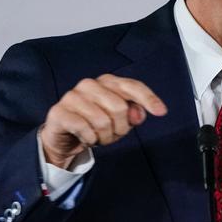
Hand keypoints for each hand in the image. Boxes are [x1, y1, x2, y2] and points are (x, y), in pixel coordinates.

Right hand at [40, 74, 167, 168]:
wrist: (65, 137)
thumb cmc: (95, 124)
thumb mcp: (120, 121)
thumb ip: (133, 114)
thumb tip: (139, 113)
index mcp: (107, 82)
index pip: (132, 86)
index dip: (148, 98)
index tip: (161, 112)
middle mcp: (89, 84)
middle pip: (119, 108)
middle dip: (120, 129)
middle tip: (112, 134)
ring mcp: (72, 96)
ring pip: (102, 121)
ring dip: (104, 137)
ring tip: (98, 136)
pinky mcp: (59, 112)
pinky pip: (85, 129)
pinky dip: (89, 139)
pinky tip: (85, 138)